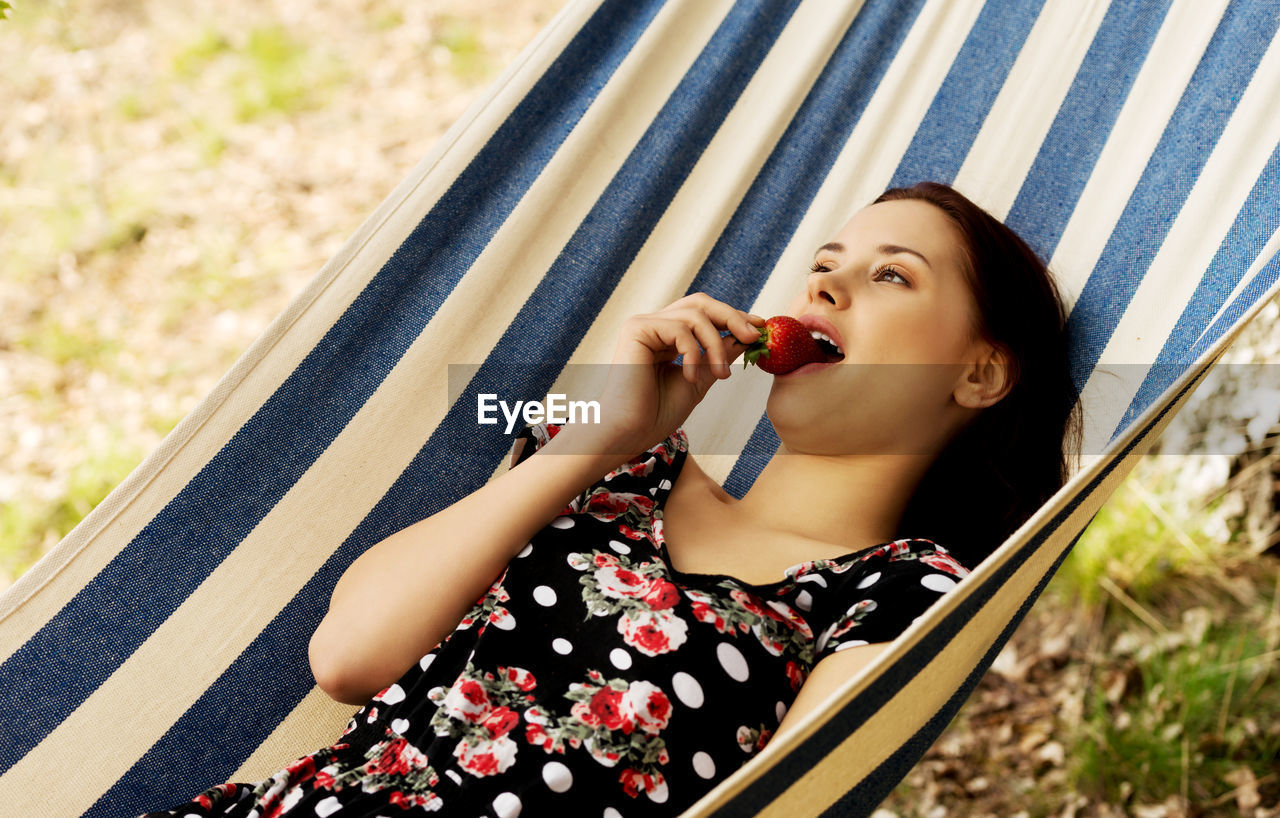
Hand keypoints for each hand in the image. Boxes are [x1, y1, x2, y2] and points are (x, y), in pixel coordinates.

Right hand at [576, 293, 763, 456]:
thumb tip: (746, 335)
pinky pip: (679, 328)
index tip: (759, 328)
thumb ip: (719, 355)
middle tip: (754, 336)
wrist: (629, 432)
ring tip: (721, 375)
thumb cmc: (657, 413)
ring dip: (717, 345)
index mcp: (666, 336)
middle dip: (732, 316)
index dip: (733, 317)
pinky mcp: (636, 328)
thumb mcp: (700, 379)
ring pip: (695, 315)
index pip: (704, 314)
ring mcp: (644, 324)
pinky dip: (694, 352)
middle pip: (700, 303)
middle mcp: (654, 325)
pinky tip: (690, 377)